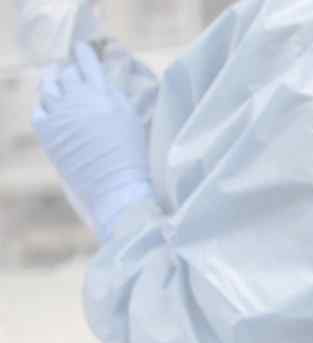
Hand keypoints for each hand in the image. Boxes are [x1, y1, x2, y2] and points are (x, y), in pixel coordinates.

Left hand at [33, 43, 150, 238]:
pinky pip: (39, 111)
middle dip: (69, 70)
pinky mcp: (47, 132)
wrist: (115, 183)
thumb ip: (115, 95)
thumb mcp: (131, 117)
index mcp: (102, 93)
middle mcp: (77, 99)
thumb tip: (103, 80)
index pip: (88, 62)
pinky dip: (43, 105)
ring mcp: (59, 115)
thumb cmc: (132, 153)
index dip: (84, 53)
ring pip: (48, 88)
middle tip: (70, 69)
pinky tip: (48, 106)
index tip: (82, 47)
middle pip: (66, 73)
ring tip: (53, 80)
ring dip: (51, 82)